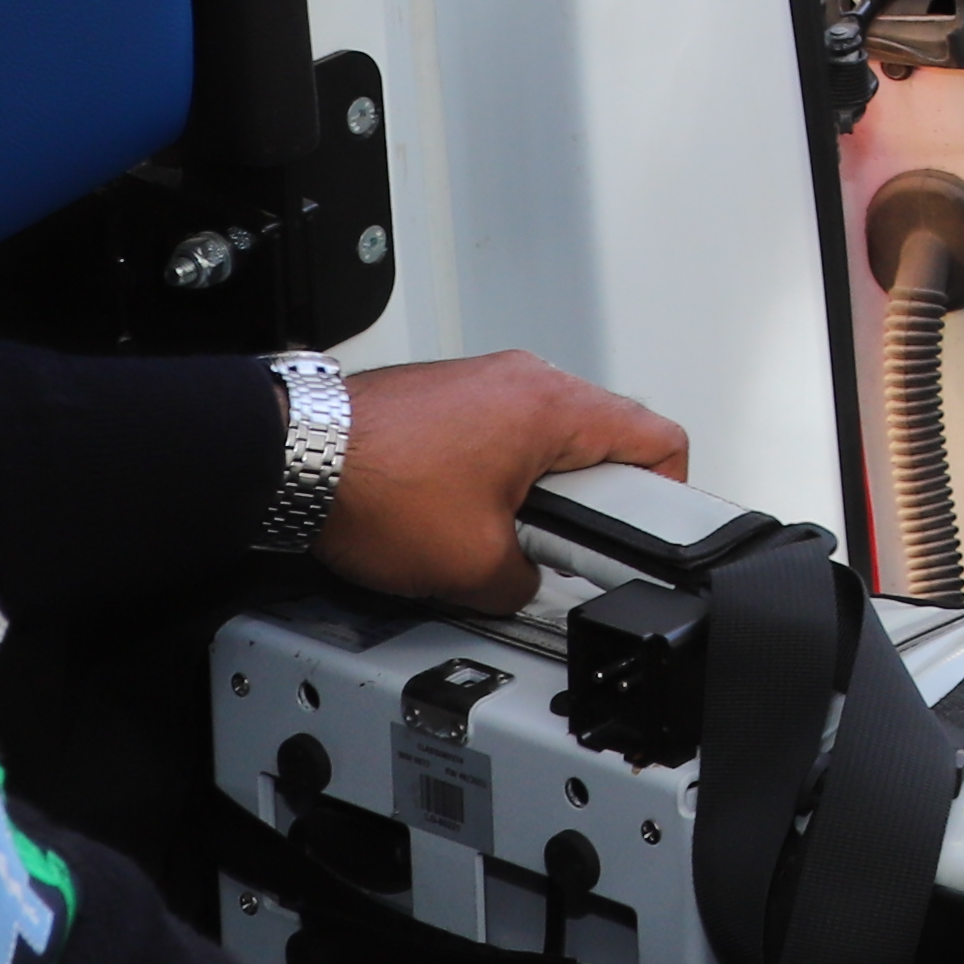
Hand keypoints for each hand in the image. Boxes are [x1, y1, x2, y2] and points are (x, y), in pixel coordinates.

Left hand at [306, 353, 684, 605]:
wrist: (291, 460)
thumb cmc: (370, 486)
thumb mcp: (471, 566)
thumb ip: (526, 583)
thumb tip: (526, 585)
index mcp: (553, 406)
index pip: (659, 438)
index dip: (671, 497)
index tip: (651, 531)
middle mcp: (523, 378)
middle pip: (602, 440)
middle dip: (588, 502)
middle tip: (560, 543)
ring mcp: (483, 380)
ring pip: (547, 438)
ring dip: (537, 488)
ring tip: (497, 529)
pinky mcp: (446, 394)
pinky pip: (501, 433)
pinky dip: (494, 474)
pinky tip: (457, 511)